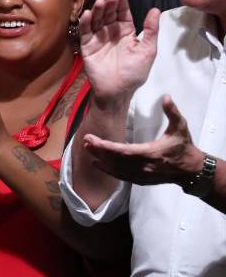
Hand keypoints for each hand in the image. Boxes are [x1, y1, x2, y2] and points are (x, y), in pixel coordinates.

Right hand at [79, 0, 159, 108]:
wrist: (118, 91)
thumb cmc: (134, 72)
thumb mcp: (148, 50)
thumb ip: (151, 30)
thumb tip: (155, 10)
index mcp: (126, 33)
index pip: (123, 14)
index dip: (122, 4)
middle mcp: (111, 33)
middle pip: (108, 15)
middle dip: (109, 5)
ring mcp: (98, 39)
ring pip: (96, 21)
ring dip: (97, 11)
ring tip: (99, 2)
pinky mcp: (87, 47)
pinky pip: (85, 33)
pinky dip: (85, 23)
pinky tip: (86, 15)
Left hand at [84, 96, 205, 185]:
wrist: (191, 170)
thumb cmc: (184, 147)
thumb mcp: (181, 127)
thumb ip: (173, 112)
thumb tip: (166, 97)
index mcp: (151, 153)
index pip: (123, 151)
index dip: (105, 146)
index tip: (92, 139)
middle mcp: (144, 166)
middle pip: (115, 160)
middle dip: (99, 150)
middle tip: (85, 140)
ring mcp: (142, 175)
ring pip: (116, 169)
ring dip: (101, 159)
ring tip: (88, 148)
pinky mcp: (141, 180)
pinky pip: (121, 176)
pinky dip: (107, 170)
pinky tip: (96, 163)